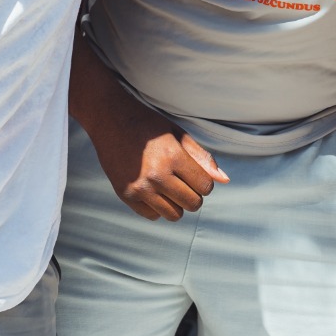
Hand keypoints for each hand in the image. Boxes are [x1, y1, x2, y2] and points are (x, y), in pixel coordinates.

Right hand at [87, 98, 228, 220]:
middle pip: (192, 204)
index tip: (194, 172)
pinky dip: (157, 207)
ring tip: (168, 186)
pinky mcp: (125, 195)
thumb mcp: (178, 134)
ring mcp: (139, 188)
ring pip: (174, 215)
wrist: (110, 120)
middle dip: (194, 194)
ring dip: (177, 203)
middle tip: (182, 180)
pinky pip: (152, 215)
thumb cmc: (148, 125)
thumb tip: (225, 180)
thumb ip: (202, 158)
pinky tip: (153, 190)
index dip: (204, 181)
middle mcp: (156, 176)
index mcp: (173, 157)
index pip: (205, 187)